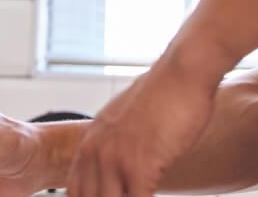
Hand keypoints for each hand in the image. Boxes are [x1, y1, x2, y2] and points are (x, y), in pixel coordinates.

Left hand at [67, 48, 220, 196]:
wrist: (183, 72)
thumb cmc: (164, 93)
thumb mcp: (127, 118)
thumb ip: (118, 142)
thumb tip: (124, 162)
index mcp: (91, 140)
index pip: (75, 189)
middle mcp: (97, 150)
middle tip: (128, 196)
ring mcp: (116, 159)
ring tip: (142, 194)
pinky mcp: (140, 165)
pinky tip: (154, 195)